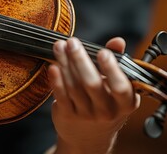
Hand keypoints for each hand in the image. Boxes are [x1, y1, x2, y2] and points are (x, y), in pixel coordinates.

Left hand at [48, 37, 139, 153]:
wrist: (89, 137)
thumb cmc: (105, 103)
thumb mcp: (117, 87)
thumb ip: (116, 62)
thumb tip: (118, 41)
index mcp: (125, 103)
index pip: (121, 87)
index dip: (111, 70)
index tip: (102, 52)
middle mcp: (106, 111)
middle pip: (92, 84)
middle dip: (80, 60)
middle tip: (72, 42)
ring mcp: (86, 114)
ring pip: (73, 86)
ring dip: (65, 63)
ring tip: (59, 46)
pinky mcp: (67, 115)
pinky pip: (60, 95)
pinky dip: (55, 79)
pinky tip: (52, 65)